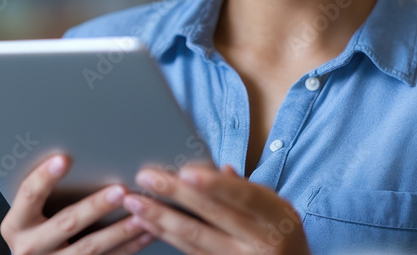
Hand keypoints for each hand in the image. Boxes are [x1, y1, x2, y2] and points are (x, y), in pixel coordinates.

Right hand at [0, 154, 153, 254]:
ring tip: (141, 215)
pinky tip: (145, 234)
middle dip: (95, 206)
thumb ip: (44, 193)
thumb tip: (75, 154)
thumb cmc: (34, 230)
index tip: (63, 158)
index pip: (28, 195)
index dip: (45, 177)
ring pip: (90, 247)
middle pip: (66, 222)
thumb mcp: (29, 215)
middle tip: (120, 190)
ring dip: (119, 231)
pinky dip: (128, 247)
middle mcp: (30, 247)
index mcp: (16, 224)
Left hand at [121, 163, 311, 254]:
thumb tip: (220, 169)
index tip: (185, 171)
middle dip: (175, 194)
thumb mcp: (277, 208)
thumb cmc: (281, 233)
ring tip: (135, 202)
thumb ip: (248, 189)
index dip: (215, 184)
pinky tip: (149, 224)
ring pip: (195, 238)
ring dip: (161, 218)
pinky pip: (191, 253)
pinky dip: (168, 237)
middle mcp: (261, 242)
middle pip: (213, 215)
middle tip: (145, 178)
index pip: (245, 196)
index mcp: (277, 217)